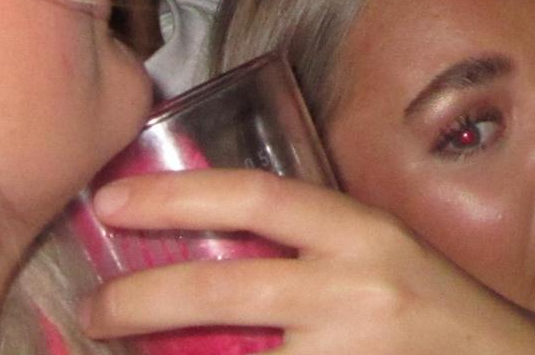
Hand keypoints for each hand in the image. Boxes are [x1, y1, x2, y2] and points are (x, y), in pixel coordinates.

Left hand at [77, 171, 534, 354]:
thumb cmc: (440, 316)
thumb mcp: (383, 258)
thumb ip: (311, 249)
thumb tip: (202, 244)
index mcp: (364, 235)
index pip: (255, 197)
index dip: (172, 197)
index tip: (108, 201)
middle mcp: (358, 292)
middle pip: (224, 291)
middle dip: (141, 302)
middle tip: (94, 310)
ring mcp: (353, 354)